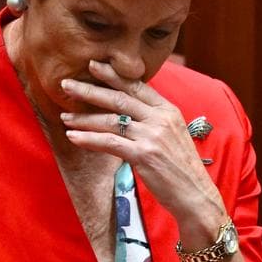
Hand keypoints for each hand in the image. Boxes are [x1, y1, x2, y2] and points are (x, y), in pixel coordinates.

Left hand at [59, 60, 224, 230]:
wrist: (196, 195)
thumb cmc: (182, 169)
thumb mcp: (173, 135)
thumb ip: (153, 120)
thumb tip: (128, 111)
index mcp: (168, 110)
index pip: (137, 86)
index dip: (113, 75)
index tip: (93, 65)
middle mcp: (161, 119)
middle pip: (119, 98)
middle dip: (90, 90)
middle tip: (66, 85)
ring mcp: (152, 136)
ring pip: (111, 120)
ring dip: (84, 118)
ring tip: (64, 116)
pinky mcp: (144, 155)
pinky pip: (110, 143)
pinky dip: (88, 139)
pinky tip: (72, 137)